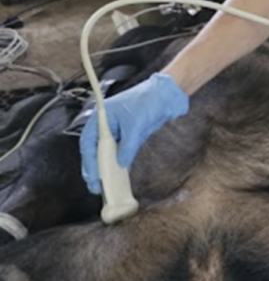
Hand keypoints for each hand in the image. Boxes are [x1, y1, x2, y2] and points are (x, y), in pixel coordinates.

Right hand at [79, 73, 188, 194]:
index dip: (89, 162)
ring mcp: (116, 130)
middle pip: (94, 149)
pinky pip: (118, 152)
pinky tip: (117, 175)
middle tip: (96, 186)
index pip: (88, 142)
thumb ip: (128, 146)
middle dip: (94, 168)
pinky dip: (117, 163)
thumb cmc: (149, 101)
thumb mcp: (137, 125)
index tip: (92, 177)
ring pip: (105, 152)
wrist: (167, 94)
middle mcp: (105, 124)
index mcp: (102, 116)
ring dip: (105, 168)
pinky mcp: (126, 135)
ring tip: (104, 185)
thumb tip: (121, 164)